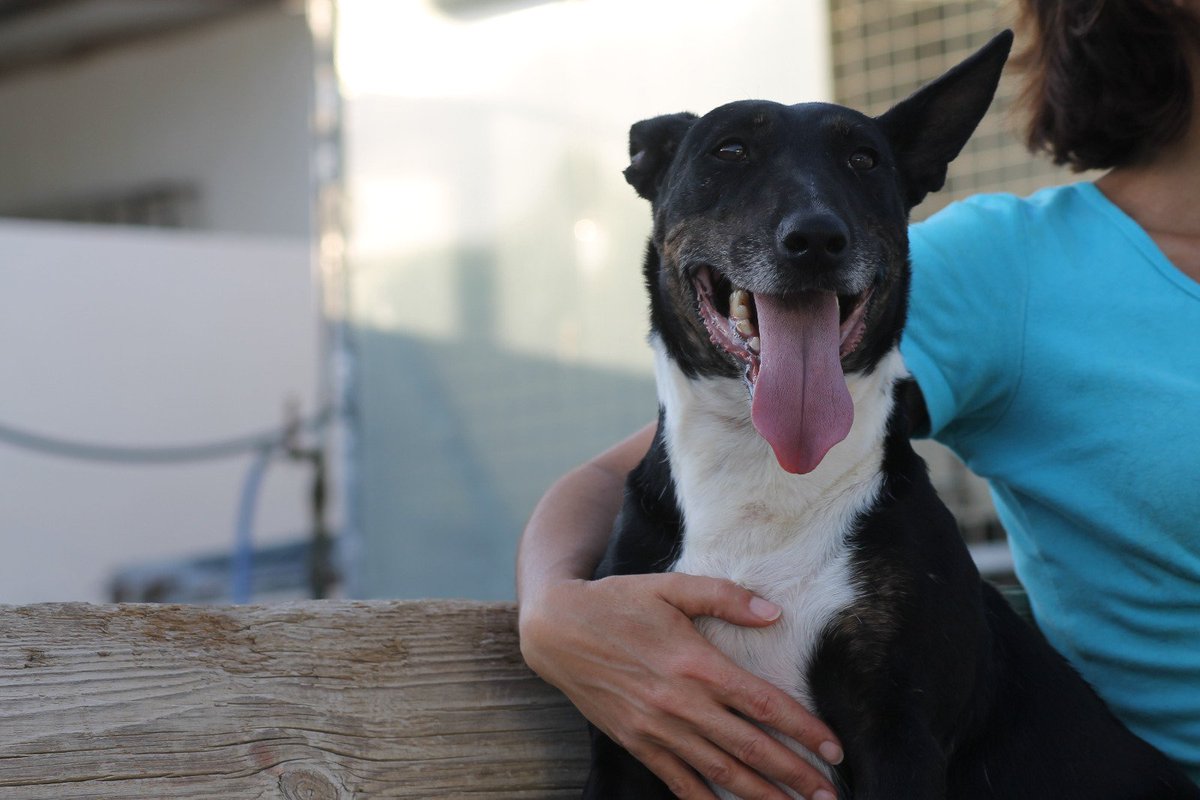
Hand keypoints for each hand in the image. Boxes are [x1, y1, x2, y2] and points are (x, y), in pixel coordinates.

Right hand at [519, 572, 842, 799]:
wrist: (556, 630)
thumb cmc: (617, 602)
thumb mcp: (670, 586)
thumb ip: (723, 596)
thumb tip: (774, 612)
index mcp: (695, 663)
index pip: (762, 704)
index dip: (803, 728)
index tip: (835, 747)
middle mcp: (680, 702)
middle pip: (749, 747)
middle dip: (795, 774)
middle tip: (830, 795)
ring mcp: (656, 728)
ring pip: (719, 771)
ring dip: (762, 795)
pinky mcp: (636, 742)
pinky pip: (678, 781)